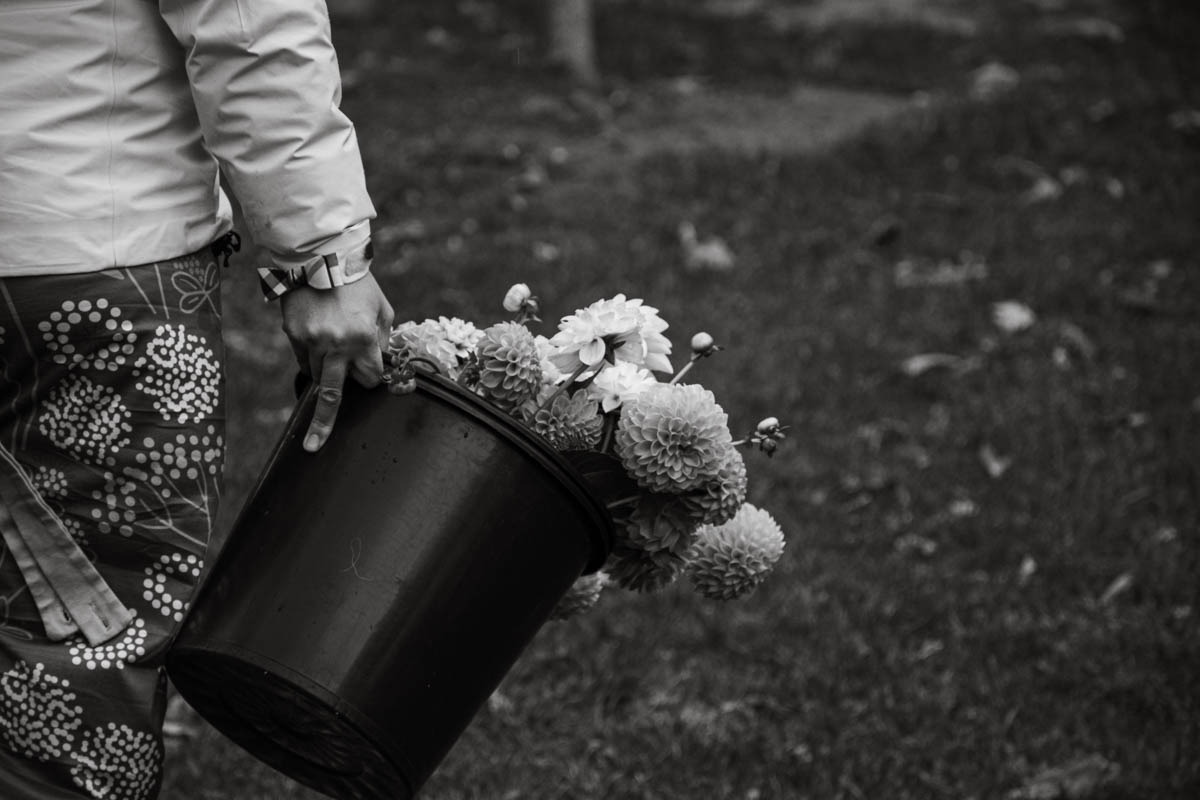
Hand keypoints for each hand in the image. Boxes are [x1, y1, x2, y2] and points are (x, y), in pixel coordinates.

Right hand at [279, 273, 393, 451]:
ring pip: (316, 375)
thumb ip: (382, 339)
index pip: (368, 378)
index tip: (371, 370)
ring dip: (326, 373)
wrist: (321, 256)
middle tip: (314, 447)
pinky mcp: (292, 334)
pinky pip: (302, 357)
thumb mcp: (382, 309)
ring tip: (332, 348)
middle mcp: (335, 346)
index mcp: (362, 340)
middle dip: (325, 423)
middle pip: (333, 395)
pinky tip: (318, 336)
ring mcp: (310, 342)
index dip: (371, 375)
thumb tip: (378, 361)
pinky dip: (311, 355)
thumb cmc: (358, 282)